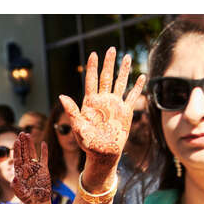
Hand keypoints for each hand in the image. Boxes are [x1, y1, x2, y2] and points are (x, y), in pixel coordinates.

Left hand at [12, 133, 51, 203]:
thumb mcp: (20, 193)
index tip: (17, 141)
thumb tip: (14, 179)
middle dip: (23, 143)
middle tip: (21, 133)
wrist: (39, 202)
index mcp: (19, 172)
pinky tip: (43, 143)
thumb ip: (16, 186)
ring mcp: (35, 168)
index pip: (17, 158)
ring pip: (32, 153)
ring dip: (30, 144)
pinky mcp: (44, 170)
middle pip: (24, 153)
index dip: (17, 149)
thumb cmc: (28, 198)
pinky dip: (44, 151)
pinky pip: (43, 158)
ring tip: (28, 134)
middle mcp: (26, 168)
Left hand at [59, 48, 145, 174]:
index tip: (93, 54)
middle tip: (111, 49)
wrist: (103, 154)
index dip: (92, 67)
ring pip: (119, 83)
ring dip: (123, 71)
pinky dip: (137, 87)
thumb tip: (61, 96)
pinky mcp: (125, 112)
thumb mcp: (78, 127)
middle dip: (109, 63)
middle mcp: (103, 101)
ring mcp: (115, 105)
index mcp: (90, 103)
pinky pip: (132, 96)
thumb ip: (72, 111)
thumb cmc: (88, 144)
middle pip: (106, 77)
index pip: (91, 80)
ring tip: (126, 57)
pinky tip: (141, 76)